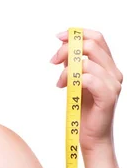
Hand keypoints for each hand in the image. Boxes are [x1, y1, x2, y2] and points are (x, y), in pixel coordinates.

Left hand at [51, 29, 122, 152]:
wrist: (90, 135)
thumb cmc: (83, 108)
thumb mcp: (75, 80)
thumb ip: (73, 63)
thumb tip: (64, 47)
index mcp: (108, 65)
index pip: (98, 38)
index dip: (77, 33)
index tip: (58, 37)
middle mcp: (114, 72)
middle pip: (92, 45)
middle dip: (67, 49)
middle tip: (53, 61)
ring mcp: (113, 84)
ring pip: (87, 62)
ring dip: (66, 69)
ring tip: (59, 82)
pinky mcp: (108, 96)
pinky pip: (89, 78)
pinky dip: (72, 79)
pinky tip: (63, 87)